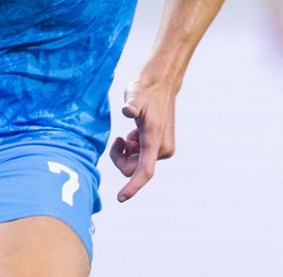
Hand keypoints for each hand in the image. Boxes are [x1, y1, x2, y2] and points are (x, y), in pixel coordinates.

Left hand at [109, 77, 176, 202]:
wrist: (160, 84)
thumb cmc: (145, 90)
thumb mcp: (135, 95)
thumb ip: (132, 104)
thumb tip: (128, 110)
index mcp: (155, 140)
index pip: (144, 171)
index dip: (133, 186)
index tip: (120, 197)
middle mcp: (162, 149)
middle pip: (133, 169)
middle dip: (122, 158)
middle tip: (119, 139)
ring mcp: (163, 149)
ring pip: (136, 165)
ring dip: (128, 152)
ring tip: (130, 133)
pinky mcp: (161, 148)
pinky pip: (140, 159)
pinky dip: (133, 149)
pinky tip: (136, 133)